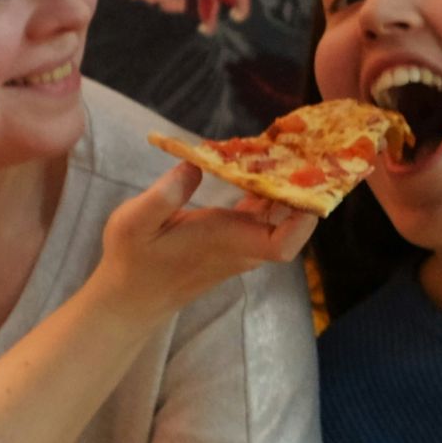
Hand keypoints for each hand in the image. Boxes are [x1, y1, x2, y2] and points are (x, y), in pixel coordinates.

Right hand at [90, 164, 317, 324]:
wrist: (132, 296)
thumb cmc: (133, 260)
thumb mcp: (134, 223)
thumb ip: (163, 196)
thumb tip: (193, 165)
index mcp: (225, 241)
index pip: (281, 245)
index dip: (302, 221)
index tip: (310, 187)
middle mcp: (242, 245)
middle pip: (291, 224)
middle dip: (303, 188)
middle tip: (305, 146)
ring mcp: (241, 244)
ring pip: (280, 217)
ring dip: (287, 186)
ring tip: (288, 147)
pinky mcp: (235, 239)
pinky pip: (264, 215)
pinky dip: (269, 191)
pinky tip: (264, 164)